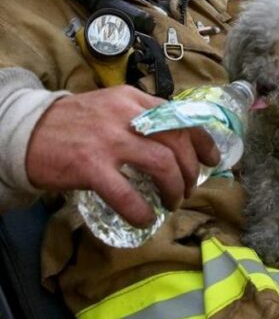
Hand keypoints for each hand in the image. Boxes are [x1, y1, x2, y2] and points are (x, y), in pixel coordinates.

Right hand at [25, 86, 219, 226]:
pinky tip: (144, 218)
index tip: (212, 160)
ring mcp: (109, 140)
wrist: (27, 131)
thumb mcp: (112, 108)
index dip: (203, 142)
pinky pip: (126, 194)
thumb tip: (177, 145)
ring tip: (171, 202)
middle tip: (187, 189)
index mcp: (134, 100)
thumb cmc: (76, 123)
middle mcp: (126, 115)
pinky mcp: (91, 166)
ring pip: (161, 164)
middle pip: (178, 143)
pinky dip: (141, 211)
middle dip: (190, 171)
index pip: (182, 118)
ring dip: (174, 189)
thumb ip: (142, 118)